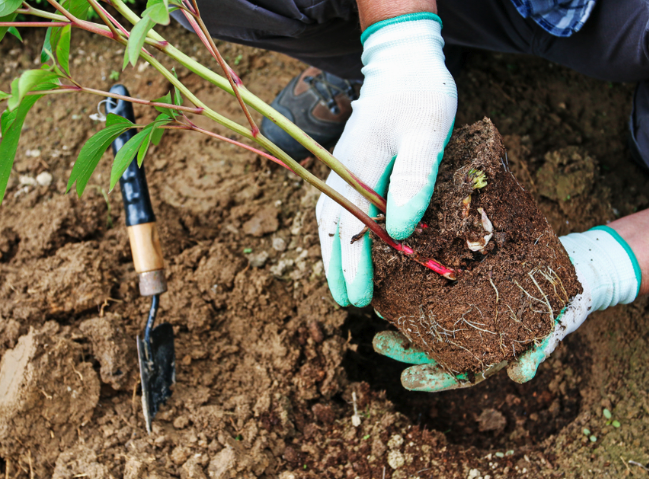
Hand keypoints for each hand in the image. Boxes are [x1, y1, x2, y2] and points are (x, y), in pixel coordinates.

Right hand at [316, 13, 456, 307]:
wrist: (401, 65)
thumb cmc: (420, 97)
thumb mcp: (427, 132)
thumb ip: (414, 179)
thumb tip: (401, 231)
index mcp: (357, 170)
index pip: (350, 231)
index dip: (355, 267)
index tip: (361, 299)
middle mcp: (341, 174)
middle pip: (331, 232)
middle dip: (339, 270)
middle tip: (350, 303)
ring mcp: (342, 171)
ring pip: (330, 222)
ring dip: (334, 255)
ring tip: (344, 285)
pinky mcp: (350, 167)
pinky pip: (338, 208)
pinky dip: (340, 234)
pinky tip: (349, 247)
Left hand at [373, 226, 640, 390]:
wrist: (569, 270)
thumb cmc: (559, 307)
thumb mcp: (551, 330)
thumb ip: (536, 352)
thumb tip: (521, 376)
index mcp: (490, 351)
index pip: (457, 371)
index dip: (432, 377)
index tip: (405, 379)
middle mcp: (472, 332)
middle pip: (434, 344)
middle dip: (405, 346)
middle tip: (378, 342)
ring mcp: (466, 306)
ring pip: (429, 316)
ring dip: (404, 316)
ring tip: (377, 310)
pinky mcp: (464, 278)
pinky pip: (437, 284)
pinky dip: (417, 285)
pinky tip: (397, 279)